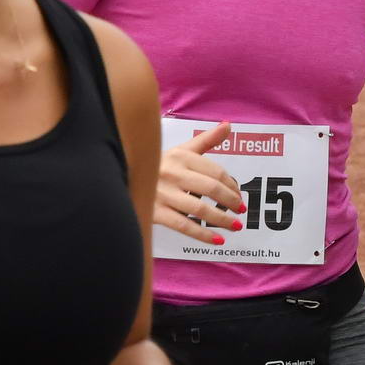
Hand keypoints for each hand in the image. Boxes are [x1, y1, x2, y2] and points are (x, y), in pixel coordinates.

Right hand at [154, 122, 244, 244]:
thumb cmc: (159, 166)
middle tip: (241, 210)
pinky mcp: (155, 212)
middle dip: (231, 201)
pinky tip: (217, 240)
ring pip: (200, 209)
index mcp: (180, 156)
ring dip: (222, 219)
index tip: (239, 195)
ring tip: (236, 225)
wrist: (123, 177)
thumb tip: (228, 125)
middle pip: (211, 189)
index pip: (215, 171)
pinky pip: (184, 226)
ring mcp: (162, 194)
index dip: (231, 185)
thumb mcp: (180, 150)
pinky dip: (203, 234)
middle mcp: (172, 173)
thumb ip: (206, 140)